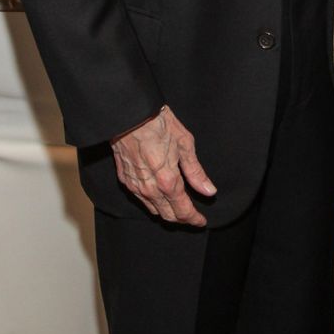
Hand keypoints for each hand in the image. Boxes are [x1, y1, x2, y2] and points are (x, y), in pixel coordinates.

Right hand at [111, 106, 216, 225]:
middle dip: (181, 218)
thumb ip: (196, 172)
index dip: (194, 219)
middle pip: (168, 215)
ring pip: (153, 209)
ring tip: (177, 206)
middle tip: (191, 215)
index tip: (201, 221)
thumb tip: (209, 190)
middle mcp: (150, 189)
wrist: (130, 113)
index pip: (183, 211)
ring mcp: (135, 186)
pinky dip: (151, 202)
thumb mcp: (185, 144)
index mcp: (168, 181)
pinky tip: (158, 194)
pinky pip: (140, 199)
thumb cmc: (157, 123)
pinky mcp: (125, 179)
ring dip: (166, 211)